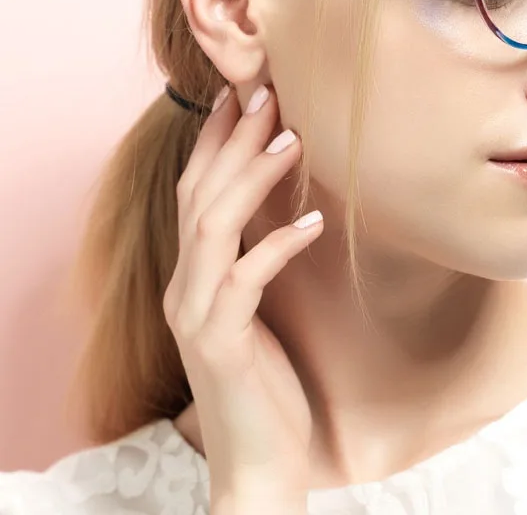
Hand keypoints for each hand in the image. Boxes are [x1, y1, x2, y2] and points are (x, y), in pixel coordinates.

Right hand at [162, 83, 322, 512]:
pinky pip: (245, 281)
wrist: (259, 460)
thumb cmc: (265, 380)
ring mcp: (197, 316)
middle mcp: (185, 288)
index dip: (213, 142)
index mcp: (192, 276)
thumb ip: (255, 263)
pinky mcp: (221, 343)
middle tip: (267, 95)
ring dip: (252, 179)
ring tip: (292, 140)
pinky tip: (313, 223)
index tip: (239, 97)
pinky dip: (277, 246)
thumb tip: (288, 211)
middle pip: (199, 196)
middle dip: (232, 142)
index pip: (194, 193)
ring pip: (213, 227)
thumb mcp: (258, 310)